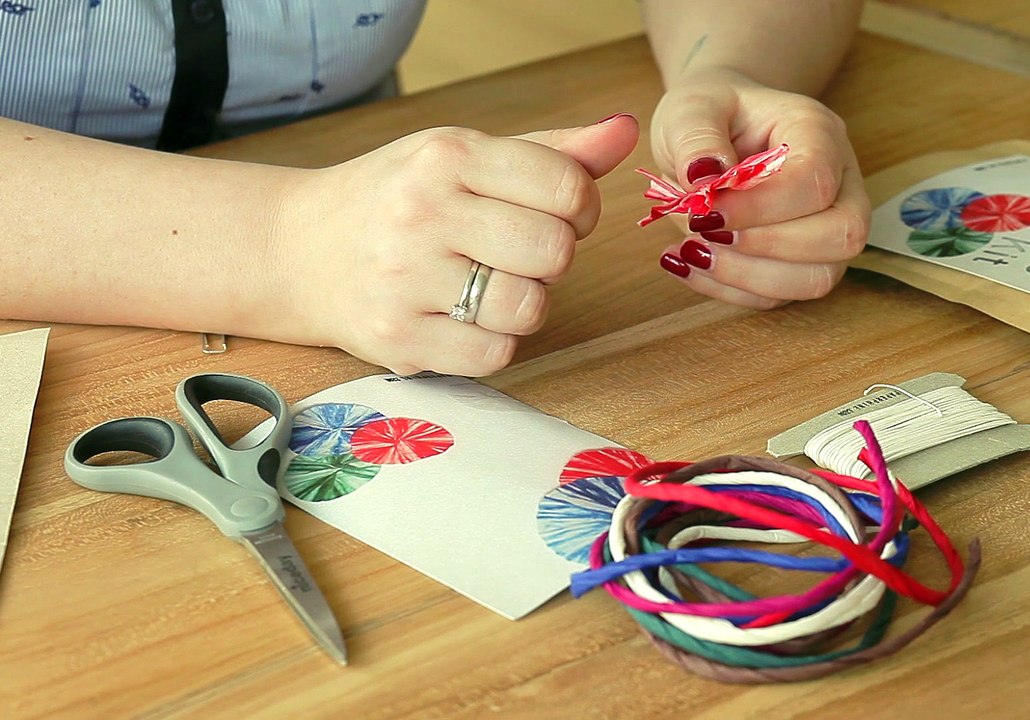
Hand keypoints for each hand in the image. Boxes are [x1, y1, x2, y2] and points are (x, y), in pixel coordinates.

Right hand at [281, 115, 637, 375]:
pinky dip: (493, 342)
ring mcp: (407, 279)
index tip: (554, 214)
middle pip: (555, 252)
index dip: (580, 209)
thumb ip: (552, 152)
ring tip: (485, 286)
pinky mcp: (399, 339)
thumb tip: (627, 132)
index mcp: (448, 155)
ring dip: (523, 303)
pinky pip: (495, 354)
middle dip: (551, 258)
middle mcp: (424, 212)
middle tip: (515, 253)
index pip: (568, 187)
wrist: (295, 250)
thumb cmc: (397, 198)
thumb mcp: (465, 156)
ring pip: (529, 308)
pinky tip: (462, 318)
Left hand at [647, 68, 868, 308]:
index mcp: (820, 133)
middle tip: (703, 233)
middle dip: (768, 247)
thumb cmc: (712, 111)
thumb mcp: (691, 107)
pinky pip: (780, 296)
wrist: (719, 124)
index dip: (762, 207)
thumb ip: (696, 137)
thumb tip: (704, 182)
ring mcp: (828, 227)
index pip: (816, 181)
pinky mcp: (802, 262)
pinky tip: (690, 264)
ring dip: (749, 278)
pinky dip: (731, 290)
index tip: (705, 212)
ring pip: (818, 278)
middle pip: (842, 235)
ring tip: (690, 253)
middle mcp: (840, 183)